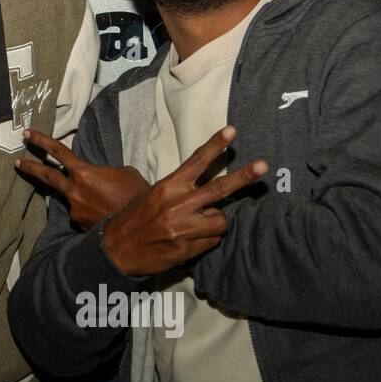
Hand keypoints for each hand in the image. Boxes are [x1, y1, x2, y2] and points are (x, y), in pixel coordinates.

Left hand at [16, 129, 148, 228]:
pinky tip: (107, 214)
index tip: (27, 134)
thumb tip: (102, 177)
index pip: (58, 151)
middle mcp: (73, 191)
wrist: (138, 227)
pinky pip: (82, 213)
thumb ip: (106, 171)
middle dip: (30, 168)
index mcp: (83, 173)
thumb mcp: (125, 173)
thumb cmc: (135, 195)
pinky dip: (91, 211)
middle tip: (17, 162)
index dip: (41, 141)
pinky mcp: (79, 225)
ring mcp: (74, 210)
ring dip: (83, 197)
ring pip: (72, 198)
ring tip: (104, 200)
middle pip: (47, 176)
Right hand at [101, 126, 267, 277]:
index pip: (195, 162)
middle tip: (264, 165)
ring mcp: (183, 229)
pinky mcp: (187, 250)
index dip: (215, 145)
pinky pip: (212, 241)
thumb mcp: (152, 196)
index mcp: (167, 188)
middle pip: (219, 189)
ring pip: (220, 221)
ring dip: (214, 222)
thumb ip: (179, 192)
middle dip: (244, 177)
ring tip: (198, 224)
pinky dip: (206, 240)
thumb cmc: (135, 218)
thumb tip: (208, 195)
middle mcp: (177, 206)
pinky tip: (189, 240)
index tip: (231, 131)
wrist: (116, 250)